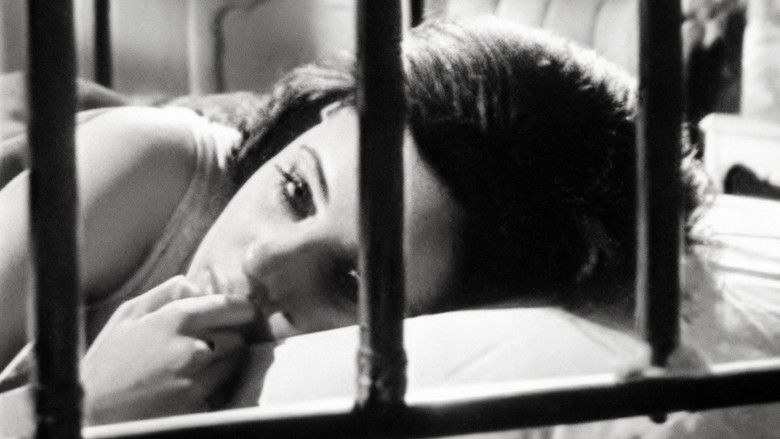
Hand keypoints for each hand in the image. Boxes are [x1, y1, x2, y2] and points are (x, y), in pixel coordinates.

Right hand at [81, 275, 255, 424]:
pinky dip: (213, 387)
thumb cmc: (108, 361)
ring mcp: (198, 380)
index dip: (241, 309)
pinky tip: (188, 386)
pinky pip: (221, 390)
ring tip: (195, 366)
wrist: (90, 414)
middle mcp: (194, 348)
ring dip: (223, 364)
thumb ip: (166, 293)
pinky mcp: (198, 407)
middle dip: (228, 338)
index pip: (234, 306)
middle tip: (210, 343)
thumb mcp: (128, 315)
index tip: (241, 312)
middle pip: (239, 337)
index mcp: (177, 319)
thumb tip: (197, 285)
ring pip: (234, 365)